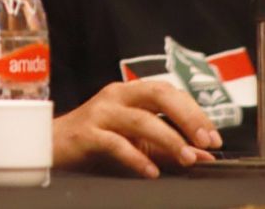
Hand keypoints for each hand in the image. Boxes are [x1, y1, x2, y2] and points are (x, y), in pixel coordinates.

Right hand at [51, 80, 221, 177]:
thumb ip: (167, 147)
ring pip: (140, 119)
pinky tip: (151, 172)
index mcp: (130, 92)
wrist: (50, 147)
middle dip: (187, 117)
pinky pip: (115, 142)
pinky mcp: (86, 133)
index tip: (213, 136)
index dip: (195, 112)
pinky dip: (136, 157)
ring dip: (168, 138)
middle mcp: (116, 96)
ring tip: (186, 158)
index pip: (170, 92)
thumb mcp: (135, 142)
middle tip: (206, 140)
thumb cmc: (94, 141)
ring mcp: (100, 112)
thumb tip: (202, 155)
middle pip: (159, 95)